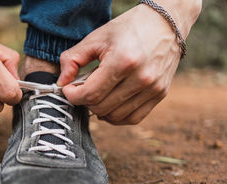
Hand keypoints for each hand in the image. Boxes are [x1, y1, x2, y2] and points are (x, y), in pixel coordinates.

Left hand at [58, 3, 199, 124]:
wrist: (165, 23)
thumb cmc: (128, 28)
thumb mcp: (96, 38)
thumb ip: (73, 59)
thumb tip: (61, 83)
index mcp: (123, 61)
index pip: (90, 94)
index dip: (73, 95)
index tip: (68, 89)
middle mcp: (141, 78)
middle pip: (101, 107)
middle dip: (84, 101)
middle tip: (81, 90)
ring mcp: (153, 88)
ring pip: (115, 116)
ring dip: (99, 110)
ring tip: (96, 95)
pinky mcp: (160, 94)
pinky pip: (133, 118)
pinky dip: (117, 116)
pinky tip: (109, 104)